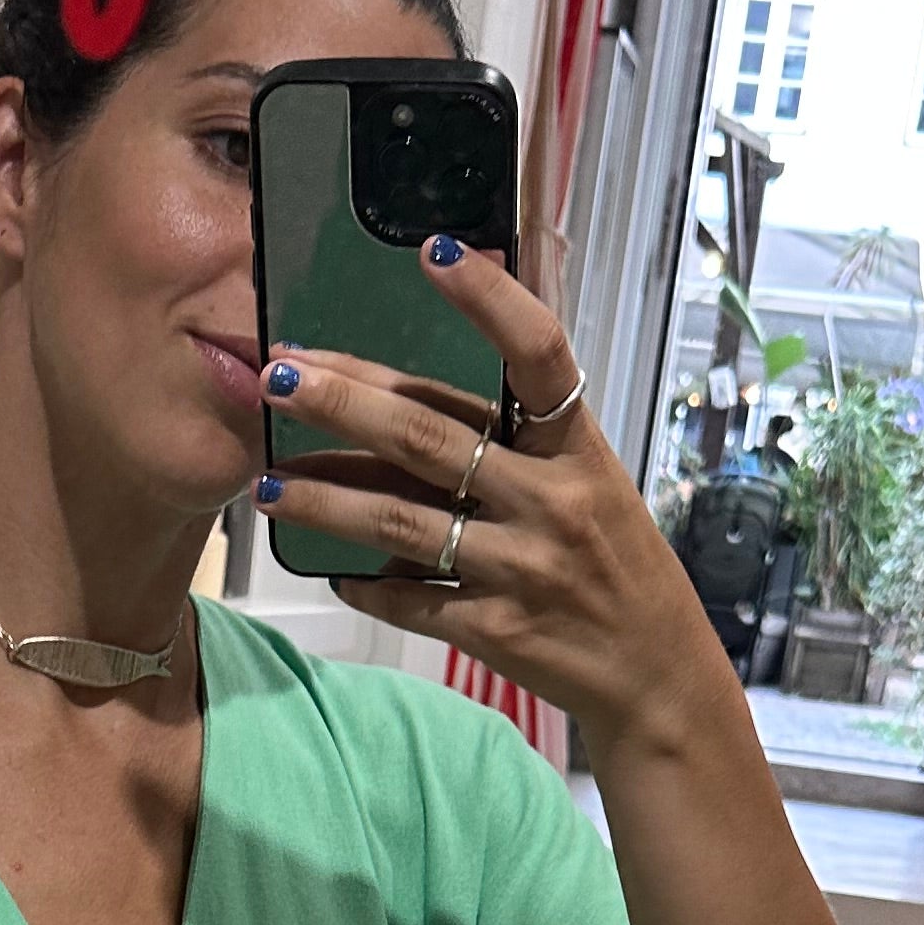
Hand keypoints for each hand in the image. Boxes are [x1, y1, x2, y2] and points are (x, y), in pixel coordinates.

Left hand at [251, 239, 743, 770]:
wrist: (657, 674)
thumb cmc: (616, 562)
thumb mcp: (593, 478)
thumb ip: (527, 426)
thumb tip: (453, 354)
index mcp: (579, 449)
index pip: (540, 354)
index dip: (490, 299)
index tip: (434, 250)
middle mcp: (552, 501)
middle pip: (430, 438)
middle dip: (344, 401)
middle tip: (275, 374)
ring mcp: (522, 569)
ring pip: (401, 524)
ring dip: (326, 499)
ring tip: (266, 483)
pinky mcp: (496, 631)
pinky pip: (411, 601)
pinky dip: (364, 583)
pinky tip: (326, 569)